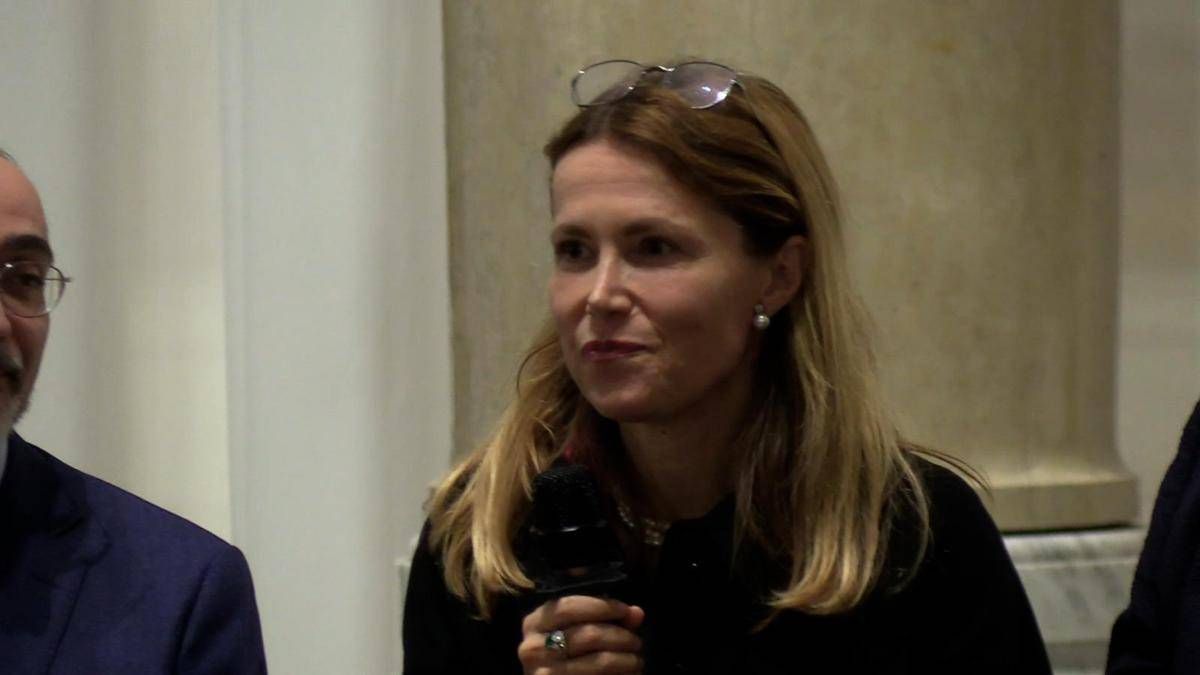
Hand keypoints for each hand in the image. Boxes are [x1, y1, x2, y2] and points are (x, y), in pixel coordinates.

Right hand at [518, 595, 645, 673]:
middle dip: (621, 636)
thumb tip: (636, 613)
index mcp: (534, 623)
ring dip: (626, 660)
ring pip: (599, 661)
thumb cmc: (566, 653)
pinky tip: (628, 673)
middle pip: (589, 635)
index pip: (569, 607)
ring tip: (636, 659)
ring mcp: (544, 673)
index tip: (625, 610)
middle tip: (636, 642)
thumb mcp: (577, 628)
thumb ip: (604, 617)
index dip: (602, 606)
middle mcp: (533, 648)